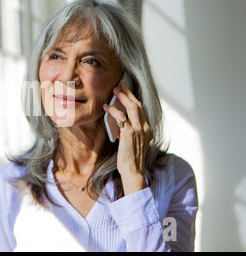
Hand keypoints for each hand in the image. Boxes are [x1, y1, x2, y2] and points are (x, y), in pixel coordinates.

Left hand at [103, 81, 152, 195]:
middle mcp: (145, 128)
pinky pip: (121, 118)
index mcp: (147, 130)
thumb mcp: (132, 143)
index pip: (141, 110)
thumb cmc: (130, 159)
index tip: (126, 91)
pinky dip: (113, 110)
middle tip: (121, 84)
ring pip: (132, 108)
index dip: (133, 99)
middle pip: (138, 105)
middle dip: (129, 93)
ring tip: (115, 90)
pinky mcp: (129, 134)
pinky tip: (107, 107)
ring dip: (123, 97)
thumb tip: (121, 123)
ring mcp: (138, 130)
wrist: (133, 171)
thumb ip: (129, 132)